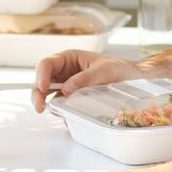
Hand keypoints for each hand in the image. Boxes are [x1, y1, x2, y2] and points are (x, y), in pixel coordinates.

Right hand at [30, 49, 145, 112]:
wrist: (133, 80)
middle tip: (40, 107)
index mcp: (69, 58)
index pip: (48, 64)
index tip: (44, 88)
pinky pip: (60, 104)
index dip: (41, 75)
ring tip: (49, 111)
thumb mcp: (103, 70)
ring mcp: (67, 86)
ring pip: (47, 94)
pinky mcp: (72, 99)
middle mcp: (64, 71)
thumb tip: (66, 89)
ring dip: (44, 102)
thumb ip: (84, 78)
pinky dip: (58, 110)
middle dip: (38, 93)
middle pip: (42, 80)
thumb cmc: (118, 69)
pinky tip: (63, 114)